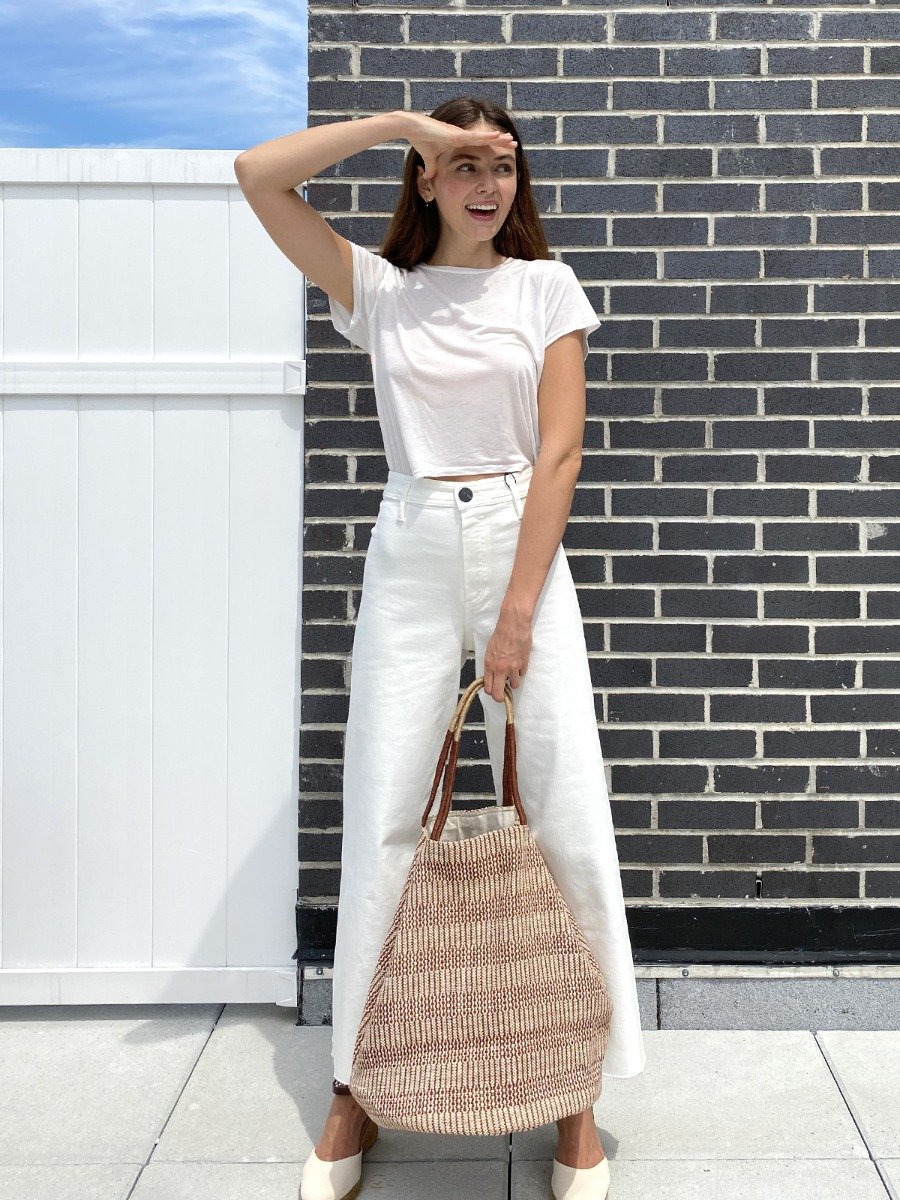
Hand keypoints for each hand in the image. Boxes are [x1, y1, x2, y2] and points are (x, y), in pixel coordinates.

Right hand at [398, 112, 517, 188]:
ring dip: (498, 138)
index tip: (503, 148)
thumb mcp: (428, 158)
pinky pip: (474, 137)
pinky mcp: (455, 134)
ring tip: (511, 140)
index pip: (480, 144)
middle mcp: (462, 135)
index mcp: (458, 140)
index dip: (492, 145)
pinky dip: (486, 136)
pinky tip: (498, 136)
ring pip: (484, 137)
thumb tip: (429, 177)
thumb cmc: (420, 139)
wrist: (411, 128)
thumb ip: (431, 168)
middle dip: (500, 141)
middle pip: (486, 139)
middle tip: (514, 143)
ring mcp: (460, 133)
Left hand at [482, 609, 531, 702]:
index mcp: (489, 665)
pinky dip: (520, 671)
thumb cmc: (500, 635)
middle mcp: (500, 669)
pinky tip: (518, 662)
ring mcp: (513, 668)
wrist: (513, 625)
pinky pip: (522, 674)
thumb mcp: (489, 650)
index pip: (488, 688)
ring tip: (512, 672)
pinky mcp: (524, 664)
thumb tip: (492, 676)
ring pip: (514, 686)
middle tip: (503, 694)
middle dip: (501, 697)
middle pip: (499, 695)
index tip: (494, 689)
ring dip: (513, 681)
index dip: (491, 692)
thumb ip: (491, 665)